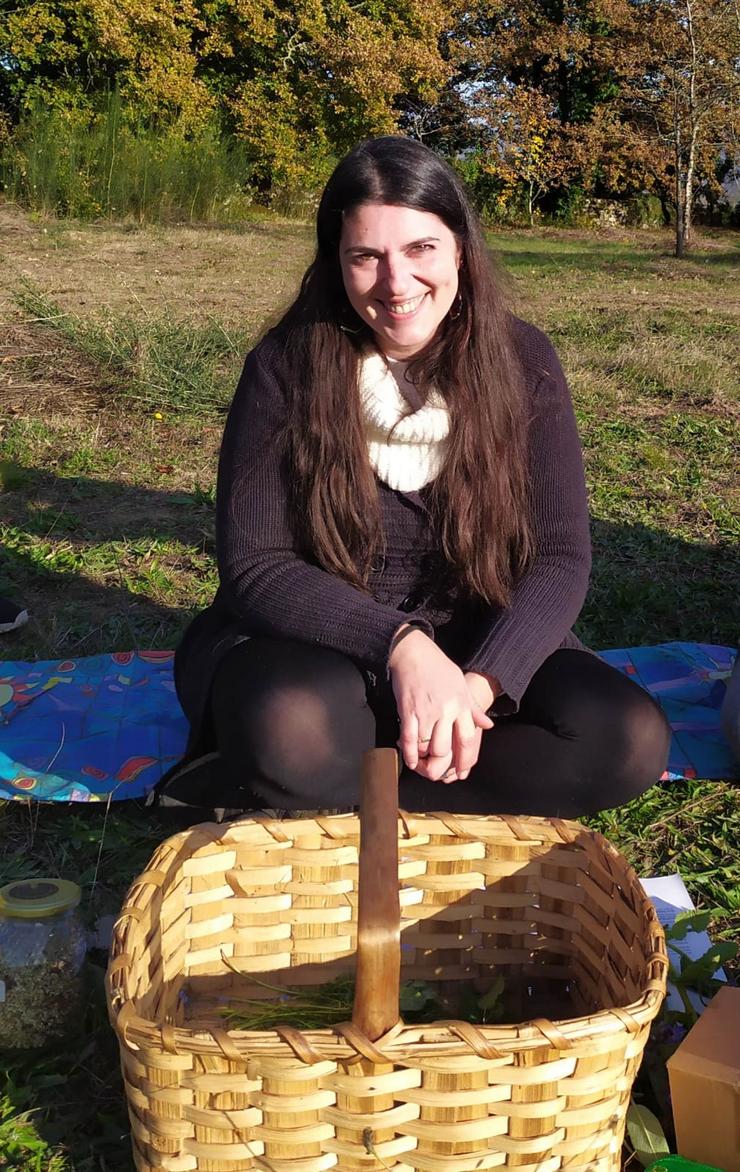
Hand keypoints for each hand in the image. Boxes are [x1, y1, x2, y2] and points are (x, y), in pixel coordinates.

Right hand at [389, 628, 493, 781]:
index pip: (468, 741)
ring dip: (423, 759)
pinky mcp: (409, 711)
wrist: (414, 653)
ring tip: (421, 761)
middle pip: (446, 750)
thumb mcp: (461, 685)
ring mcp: (427, 712)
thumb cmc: (438, 668)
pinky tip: (409, 758)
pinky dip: (409, 753)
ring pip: (428, 748)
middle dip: (440, 766)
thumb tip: (488, 725)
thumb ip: (474, 709)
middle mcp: (447, 711)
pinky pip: (409, 740)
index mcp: (462, 705)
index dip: (464, 761)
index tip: (461, 773)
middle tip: (435, 771)